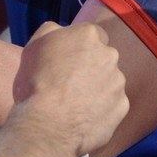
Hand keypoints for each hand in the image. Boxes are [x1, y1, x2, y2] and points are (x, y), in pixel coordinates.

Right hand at [10, 22, 126, 156]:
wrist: (48, 125)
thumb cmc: (36, 83)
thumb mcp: (34, 46)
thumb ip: (52, 31)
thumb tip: (61, 32)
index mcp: (89, 35)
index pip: (91, 35)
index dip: (78, 48)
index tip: (67, 62)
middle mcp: (110, 55)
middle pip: (103, 58)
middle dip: (90, 68)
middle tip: (69, 85)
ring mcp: (119, 83)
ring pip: (109, 82)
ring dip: (97, 89)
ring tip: (74, 105)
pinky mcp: (122, 107)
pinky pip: (112, 106)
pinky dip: (101, 110)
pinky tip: (82, 118)